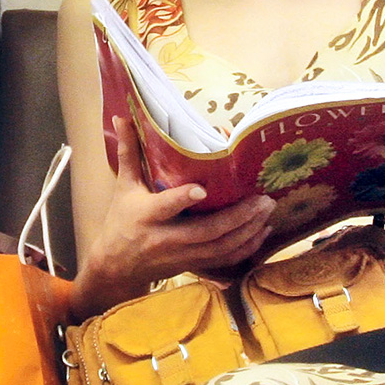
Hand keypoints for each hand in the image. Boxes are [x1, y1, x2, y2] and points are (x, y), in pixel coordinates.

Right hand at [70, 117, 274, 319]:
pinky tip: (262, 231)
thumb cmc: (120, 221)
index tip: (203, 189)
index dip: (184, 199)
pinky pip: (225, 260)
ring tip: (267, 210)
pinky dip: (247, 248)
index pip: (166, 207)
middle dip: (238, 216)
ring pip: (221, 247)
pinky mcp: (193, 265)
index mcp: (146, 215)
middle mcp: (166, 238)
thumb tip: (122, 118)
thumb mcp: (123, 187)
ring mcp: (182, 255)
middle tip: (262, 198)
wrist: (116, 267)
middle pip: (206, 231)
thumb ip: (128, 152)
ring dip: (248, 231)